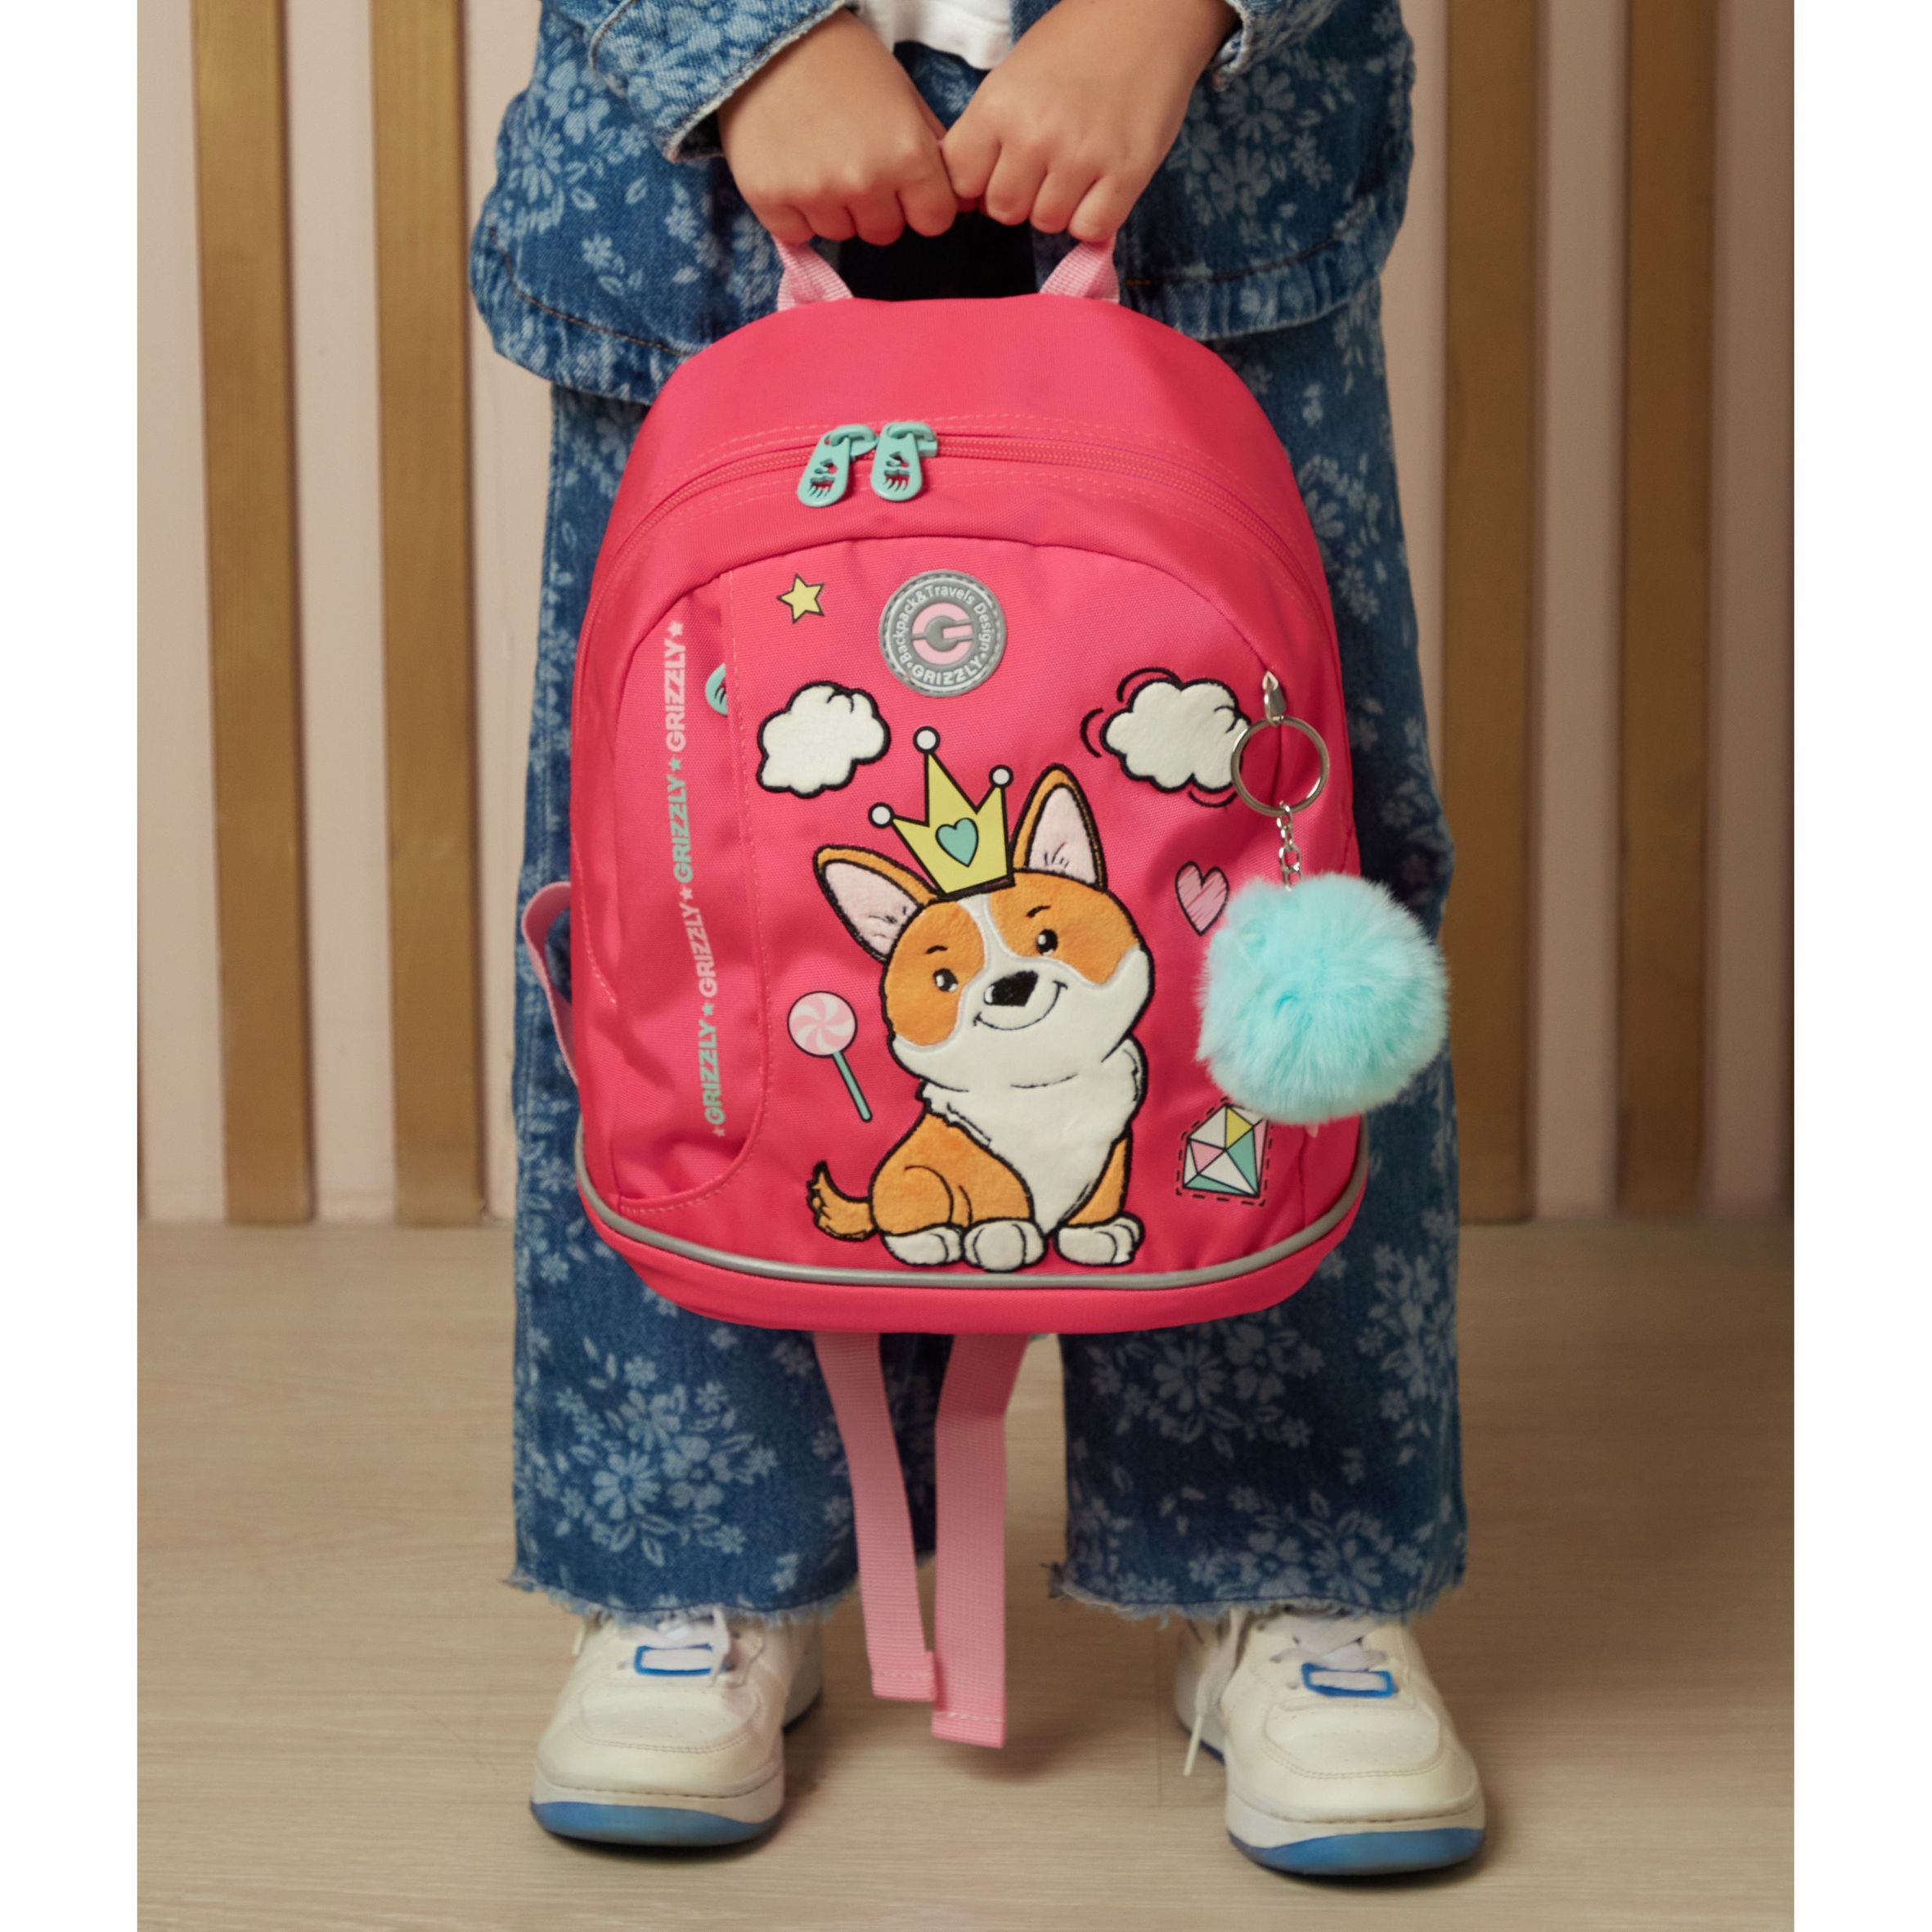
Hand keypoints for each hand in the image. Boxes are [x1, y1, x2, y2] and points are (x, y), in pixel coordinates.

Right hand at [718, 10, 957, 245]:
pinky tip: (792, 171)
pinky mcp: (770, 198)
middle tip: (853, 163)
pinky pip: (797, 233)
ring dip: (834, 209)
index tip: (903, 186)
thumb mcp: (903, 95)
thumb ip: (932, 149)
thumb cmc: (845, 62)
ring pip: (841, 234)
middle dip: (876, 208)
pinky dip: (795, 212)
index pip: (934, 221)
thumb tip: (958, 200)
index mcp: (907, 155)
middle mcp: (864, 180)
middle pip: (885, 233)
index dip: (921, 204)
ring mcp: (815, 194)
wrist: (770, 38)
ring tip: (819, 160)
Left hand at [942, 0, 1234, 243]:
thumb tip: (970, 199)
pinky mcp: (1126, 173)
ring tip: (1076, 168)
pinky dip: (1093, 217)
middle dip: (1020, 197)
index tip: (998, 171)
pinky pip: (1091, 229)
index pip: (962, 182)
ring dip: (1059, 207)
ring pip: (1047, 223)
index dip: (978, 184)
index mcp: (998, 107)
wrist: (1146, 16)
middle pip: (1005, 210)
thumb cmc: (1075, 44)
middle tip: (1044, 168)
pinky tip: (1100, 185)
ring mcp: (1081, 157)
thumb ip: (986, 133)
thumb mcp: (1012, 77)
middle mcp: (1034, 136)